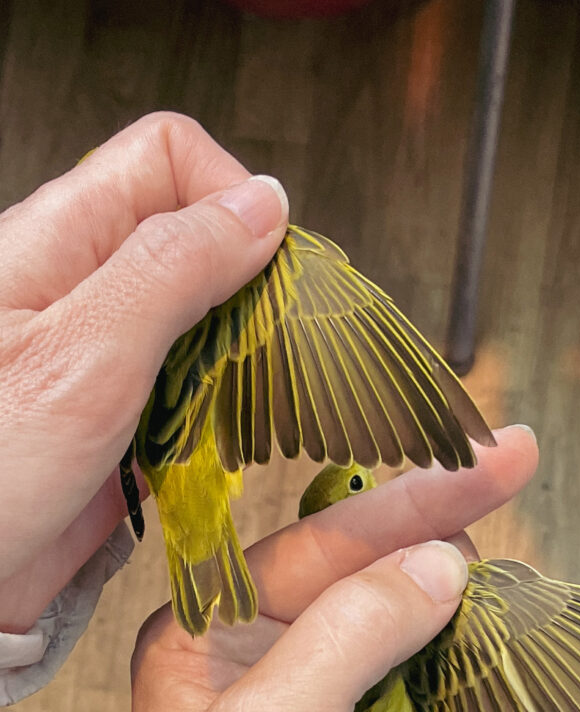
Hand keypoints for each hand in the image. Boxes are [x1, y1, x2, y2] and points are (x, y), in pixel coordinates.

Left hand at [0, 112, 288, 632]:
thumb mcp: (82, 358)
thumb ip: (171, 269)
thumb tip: (259, 204)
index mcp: (57, 242)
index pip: (168, 159)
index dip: (229, 196)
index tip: (271, 267)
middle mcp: (84, 286)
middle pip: (196, 233)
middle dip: (252, 280)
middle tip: (274, 341)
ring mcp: (106, 353)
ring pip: (204, 310)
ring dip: (244, 347)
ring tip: (252, 394)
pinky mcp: (122, 412)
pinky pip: (193, 381)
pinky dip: (224, 401)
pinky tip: (225, 435)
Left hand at [123, 425, 537, 711]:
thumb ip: (349, 636)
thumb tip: (435, 563)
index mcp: (204, 638)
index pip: (310, 544)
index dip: (395, 501)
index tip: (471, 461)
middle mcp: (259, 657)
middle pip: (357, 568)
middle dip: (429, 524)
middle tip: (501, 467)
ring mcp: (318, 700)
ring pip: (397, 618)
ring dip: (450, 588)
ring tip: (497, 538)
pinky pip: (422, 678)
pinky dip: (457, 654)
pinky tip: (484, 623)